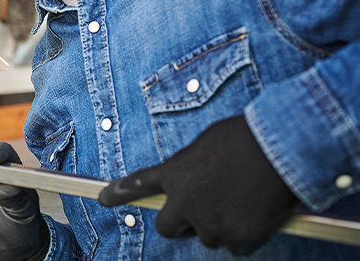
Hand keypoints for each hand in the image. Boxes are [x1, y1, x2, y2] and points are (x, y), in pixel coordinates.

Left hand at [97, 115, 298, 254]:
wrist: (281, 148)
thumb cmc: (248, 136)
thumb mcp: (208, 143)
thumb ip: (195, 165)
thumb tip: (201, 179)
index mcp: (176, 173)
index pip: (138, 184)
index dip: (118, 193)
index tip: (102, 199)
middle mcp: (185, 202)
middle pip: (167, 227)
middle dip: (180, 224)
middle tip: (200, 214)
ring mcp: (210, 223)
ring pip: (208, 237)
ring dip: (221, 226)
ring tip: (243, 201)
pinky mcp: (238, 239)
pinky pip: (237, 247)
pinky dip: (247, 236)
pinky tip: (259, 214)